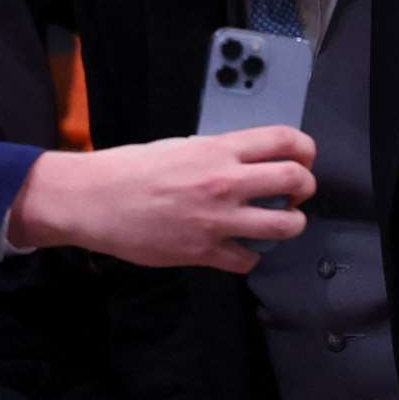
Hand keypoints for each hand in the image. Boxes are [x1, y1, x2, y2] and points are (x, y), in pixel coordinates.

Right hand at [8, 125, 316, 273]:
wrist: (93, 200)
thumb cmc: (128, 169)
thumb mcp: (178, 146)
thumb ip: (215, 153)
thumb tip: (241, 161)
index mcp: (218, 150)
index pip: (284, 140)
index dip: (305, 149)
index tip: (304, 158)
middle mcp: (225, 182)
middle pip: (295, 180)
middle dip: (305, 187)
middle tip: (297, 192)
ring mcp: (218, 220)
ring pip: (285, 226)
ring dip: (290, 225)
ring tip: (280, 222)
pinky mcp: (204, 252)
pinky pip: (248, 259)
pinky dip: (249, 256)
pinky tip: (239, 249)